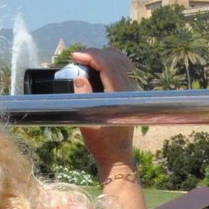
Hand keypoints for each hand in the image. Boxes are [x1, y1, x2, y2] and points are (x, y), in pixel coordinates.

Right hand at [73, 49, 136, 171]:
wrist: (117, 155)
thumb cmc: (101, 142)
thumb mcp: (87, 123)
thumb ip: (83, 99)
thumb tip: (79, 77)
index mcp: (119, 96)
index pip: (108, 65)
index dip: (91, 56)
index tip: (75, 55)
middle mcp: (129, 90)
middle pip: (115, 59)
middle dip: (95, 53)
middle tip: (78, 56)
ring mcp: (133, 90)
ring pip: (122, 61)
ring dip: (104, 55)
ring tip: (87, 58)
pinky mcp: (132, 93)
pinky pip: (125, 68)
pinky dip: (112, 61)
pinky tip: (100, 64)